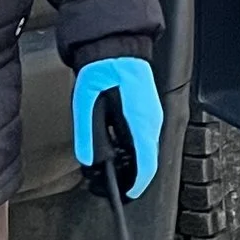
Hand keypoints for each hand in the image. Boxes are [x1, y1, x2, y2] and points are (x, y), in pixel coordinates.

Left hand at [71, 57, 162, 199]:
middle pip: (149, 158)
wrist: (116, 44)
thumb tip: (88, 160)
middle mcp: (152, 120)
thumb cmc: (103, 68)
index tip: (129, 195)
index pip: (147, 163)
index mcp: (140, 120)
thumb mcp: (86, 103)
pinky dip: (136, 147)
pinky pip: (146, 136)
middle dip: (135, 175)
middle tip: (118, 185)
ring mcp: (153, 113)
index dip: (138, 184)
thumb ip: (87, 134)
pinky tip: (120, 147)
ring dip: (135, 161)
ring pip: (148, 147)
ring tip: (116, 169)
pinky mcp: (149, 108)